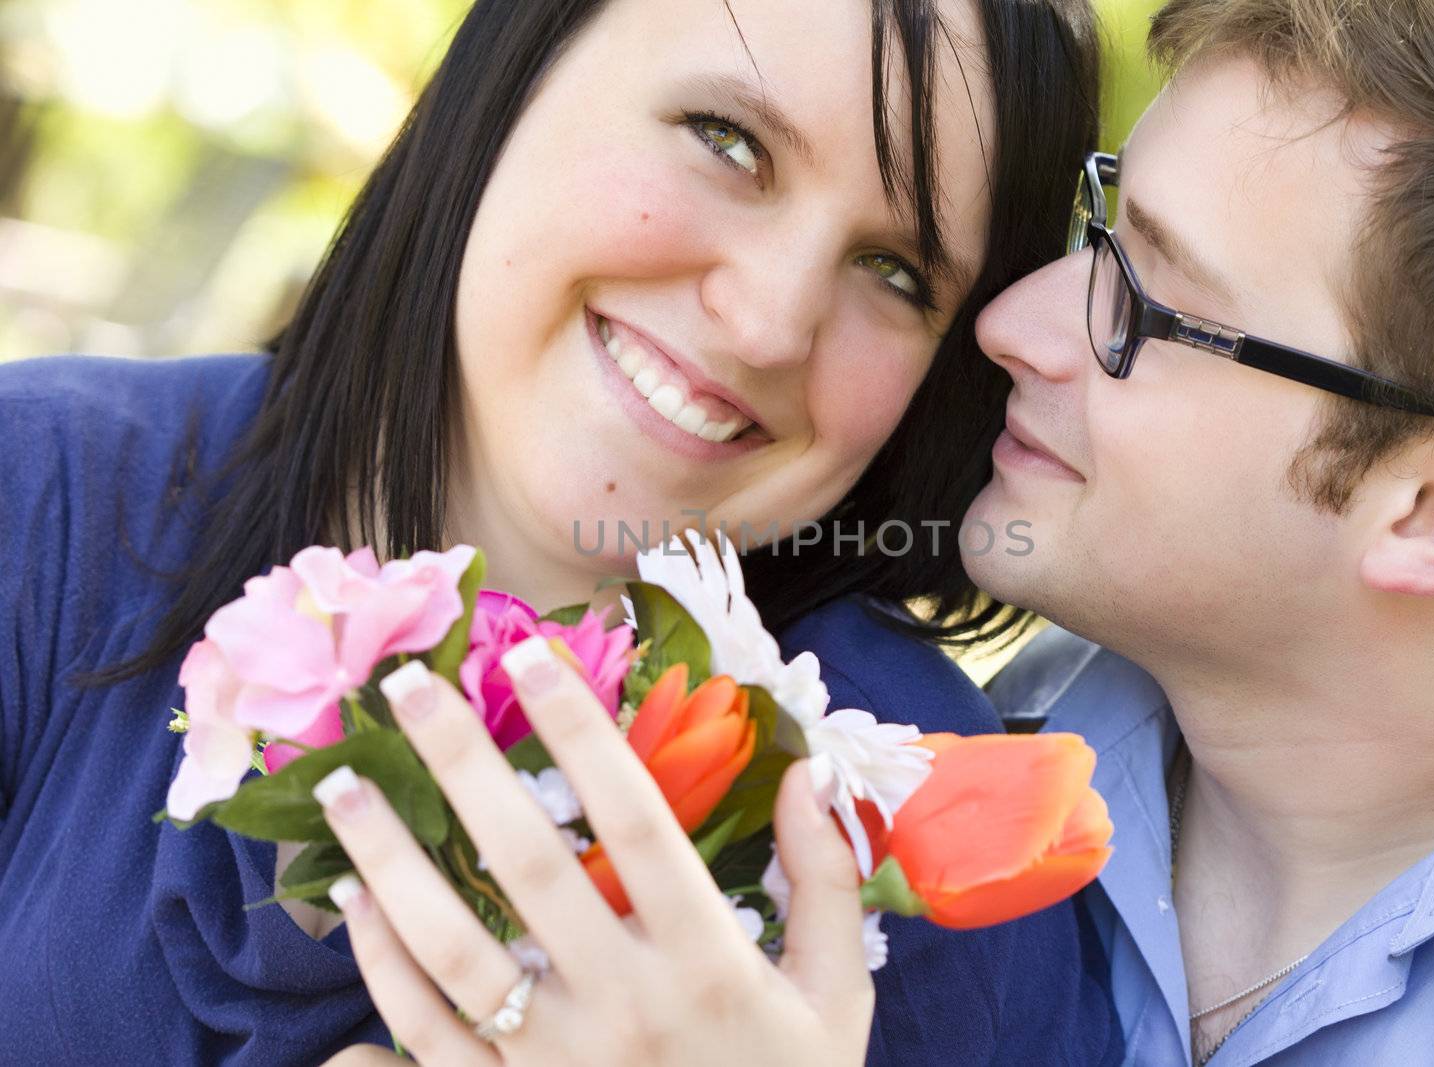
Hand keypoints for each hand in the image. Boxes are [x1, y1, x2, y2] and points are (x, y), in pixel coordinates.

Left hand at [314, 641, 872, 1065]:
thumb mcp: (835, 992)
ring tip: (344, 787)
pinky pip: (429, 1033)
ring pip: (454, 947)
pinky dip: (382, 969)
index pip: (636, 819)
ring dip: (392, 860)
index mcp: (708, 960)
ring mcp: (558, 1061)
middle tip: (407, 687)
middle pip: (530, 863)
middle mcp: (624, 1003)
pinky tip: (354, 903)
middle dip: (464, 765)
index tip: (533, 655)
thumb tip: (807, 769)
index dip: (582, 731)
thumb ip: (824, 878)